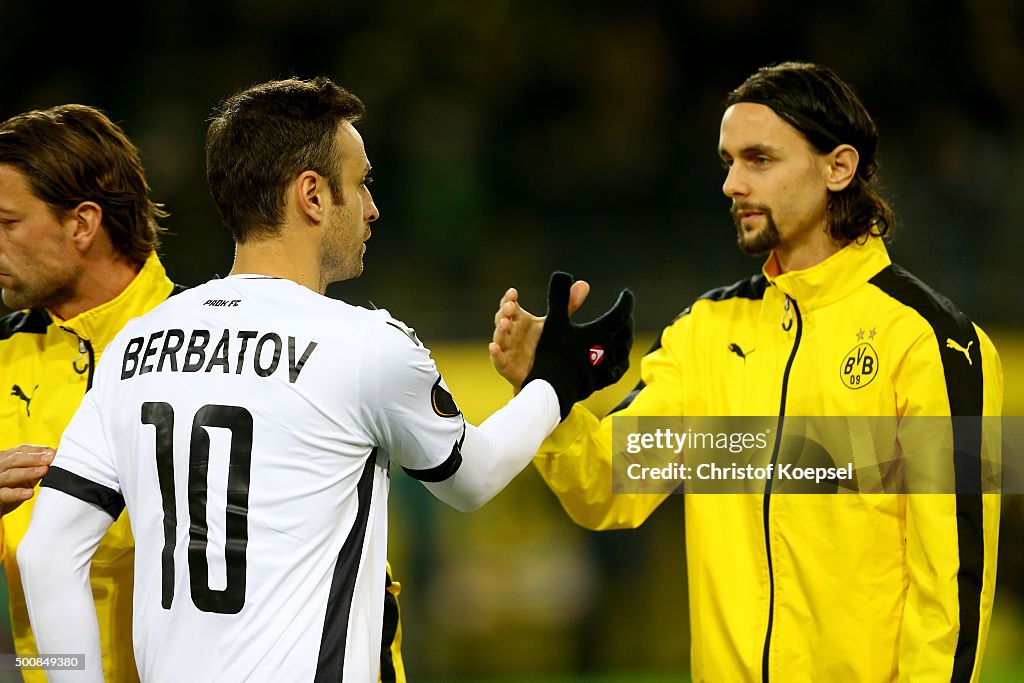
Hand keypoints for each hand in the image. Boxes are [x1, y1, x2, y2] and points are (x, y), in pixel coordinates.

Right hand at [0, 445, 53, 515]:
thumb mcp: (28, 475)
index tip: (52, 452)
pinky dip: (17, 493)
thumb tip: (57, 453)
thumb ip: (40, 465)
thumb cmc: (14, 487)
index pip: (21, 450)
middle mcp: (0, 468)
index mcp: (6, 459)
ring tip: (44, 471)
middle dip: (34, 458)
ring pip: (10, 475)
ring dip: (28, 472)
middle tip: (50, 458)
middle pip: (15, 460)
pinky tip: (30, 493)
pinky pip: (5, 494)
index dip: (37, 450)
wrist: (0, 506)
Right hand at [489, 280, 589, 391]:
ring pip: (499, 337)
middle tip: (511, 306)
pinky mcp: (505, 365)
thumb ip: (568, 305)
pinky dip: (495, 354)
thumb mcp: (557, 324)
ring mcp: (506, 348)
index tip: (514, 292)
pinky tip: (494, 347)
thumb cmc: (546, 346)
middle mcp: (510, 332)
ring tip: (505, 322)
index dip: (509, 298)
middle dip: (504, 312)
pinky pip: (498, 359)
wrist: (544, 376)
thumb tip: (583, 284)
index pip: (510, 305)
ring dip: (499, 329)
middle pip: (501, 318)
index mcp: (519, 319)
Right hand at [521, 272, 633, 419]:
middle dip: (626, 319)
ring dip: (625, 339)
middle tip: (624, 313)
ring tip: (622, 334)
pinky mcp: (603, 380)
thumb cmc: (553, 353)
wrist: (553, 387)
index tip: (627, 294)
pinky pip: (618, 368)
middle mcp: (609, 349)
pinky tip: (616, 361)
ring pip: (624, 350)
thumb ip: (559, 297)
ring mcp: (607, 367)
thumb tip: (561, 274)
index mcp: (601, 332)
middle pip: (625, 331)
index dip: (626, 301)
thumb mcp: (554, 321)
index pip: (622, 312)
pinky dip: (620, 360)